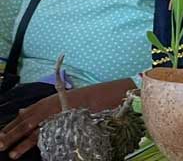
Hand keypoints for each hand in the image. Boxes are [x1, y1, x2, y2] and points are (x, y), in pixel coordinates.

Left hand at [1, 81, 129, 157]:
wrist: (105, 96)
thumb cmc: (82, 99)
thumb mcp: (58, 100)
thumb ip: (39, 108)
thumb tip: (21, 112)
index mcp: (45, 103)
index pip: (23, 116)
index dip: (11, 126)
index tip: (0, 135)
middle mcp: (49, 109)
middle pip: (26, 123)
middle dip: (11, 135)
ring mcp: (58, 117)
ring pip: (36, 132)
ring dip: (22, 143)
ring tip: (12, 154)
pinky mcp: (67, 125)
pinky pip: (52, 136)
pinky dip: (42, 143)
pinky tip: (36, 151)